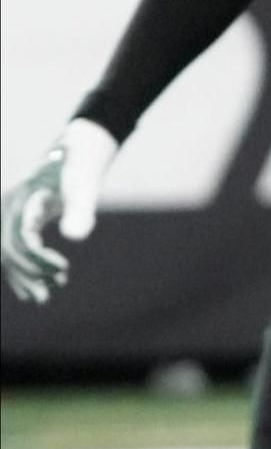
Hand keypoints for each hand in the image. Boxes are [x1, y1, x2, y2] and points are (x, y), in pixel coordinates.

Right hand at [2, 119, 118, 303]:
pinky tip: (34, 289)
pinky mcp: (19, 220)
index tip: (63, 270)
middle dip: (26, 274)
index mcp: (22, 201)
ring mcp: (11, 214)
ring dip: (22, 276)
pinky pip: (14, 248)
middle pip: (8, 249)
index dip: (38, 258)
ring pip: (8, 252)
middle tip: (46, 297)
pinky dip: (22, 268)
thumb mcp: (84, 187)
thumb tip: (75, 237)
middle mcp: (9, 208)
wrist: (77, 150)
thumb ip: (81, 210)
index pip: (21, 238)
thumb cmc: (80, 167)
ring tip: (43, 298)